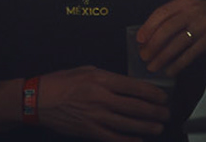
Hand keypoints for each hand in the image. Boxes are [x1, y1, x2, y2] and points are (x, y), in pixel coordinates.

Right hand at [33, 66, 169, 140]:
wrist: (38, 100)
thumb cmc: (61, 81)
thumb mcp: (87, 70)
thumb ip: (108, 77)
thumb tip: (128, 84)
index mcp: (102, 79)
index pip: (135, 87)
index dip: (153, 93)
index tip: (163, 97)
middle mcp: (101, 98)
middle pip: (135, 106)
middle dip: (155, 111)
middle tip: (167, 113)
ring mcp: (95, 116)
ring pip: (127, 123)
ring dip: (146, 127)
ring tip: (159, 127)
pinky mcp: (88, 130)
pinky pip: (112, 137)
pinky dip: (127, 140)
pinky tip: (138, 141)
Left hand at [135, 0, 205, 77]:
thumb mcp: (195, 8)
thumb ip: (177, 18)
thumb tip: (154, 39)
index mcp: (185, 3)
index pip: (161, 13)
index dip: (148, 27)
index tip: (139, 40)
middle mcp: (192, 12)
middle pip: (166, 29)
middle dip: (152, 45)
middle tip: (144, 57)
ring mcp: (202, 26)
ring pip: (176, 44)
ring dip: (162, 58)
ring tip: (153, 68)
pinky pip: (189, 55)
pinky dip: (177, 65)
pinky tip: (170, 71)